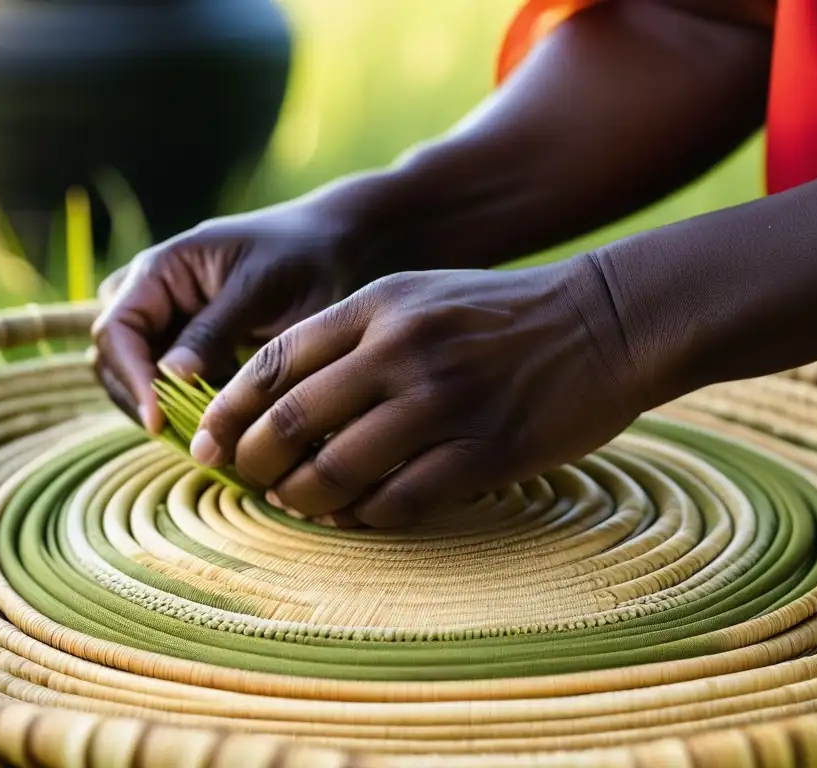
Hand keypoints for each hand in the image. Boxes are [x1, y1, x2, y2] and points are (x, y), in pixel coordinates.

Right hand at [91, 196, 375, 431]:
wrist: (328, 251)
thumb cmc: (297, 257)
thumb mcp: (259, 289)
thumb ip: (214, 330)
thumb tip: (170, 377)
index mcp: (157, 271)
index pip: (117, 331)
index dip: (132, 377)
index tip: (159, 419)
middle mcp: (149, 299)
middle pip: (114, 361)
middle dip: (143, 401)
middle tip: (189, 437)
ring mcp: (165, 326)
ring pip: (138, 380)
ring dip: (164, 410)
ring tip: (209, 434)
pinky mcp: (188, 351)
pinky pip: (170, 388)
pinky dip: (188, 409)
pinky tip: (223, 425)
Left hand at [190, 255, 650, 527]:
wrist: (605, 321)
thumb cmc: (502, 314)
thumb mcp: (420, 294)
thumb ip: (353, 334)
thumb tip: (283, 396)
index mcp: (379, 306)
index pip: (274, 364)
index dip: (230, 412)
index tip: (212, 445)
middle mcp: (402, 350)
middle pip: (291, 422)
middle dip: (255, 464)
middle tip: (250, 483)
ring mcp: (443, 402)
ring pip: (337, 469)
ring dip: (303, 500)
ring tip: (296, 505)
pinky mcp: (484, 450)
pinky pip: (399, 501)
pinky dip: (365, 518)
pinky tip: (357, 517)